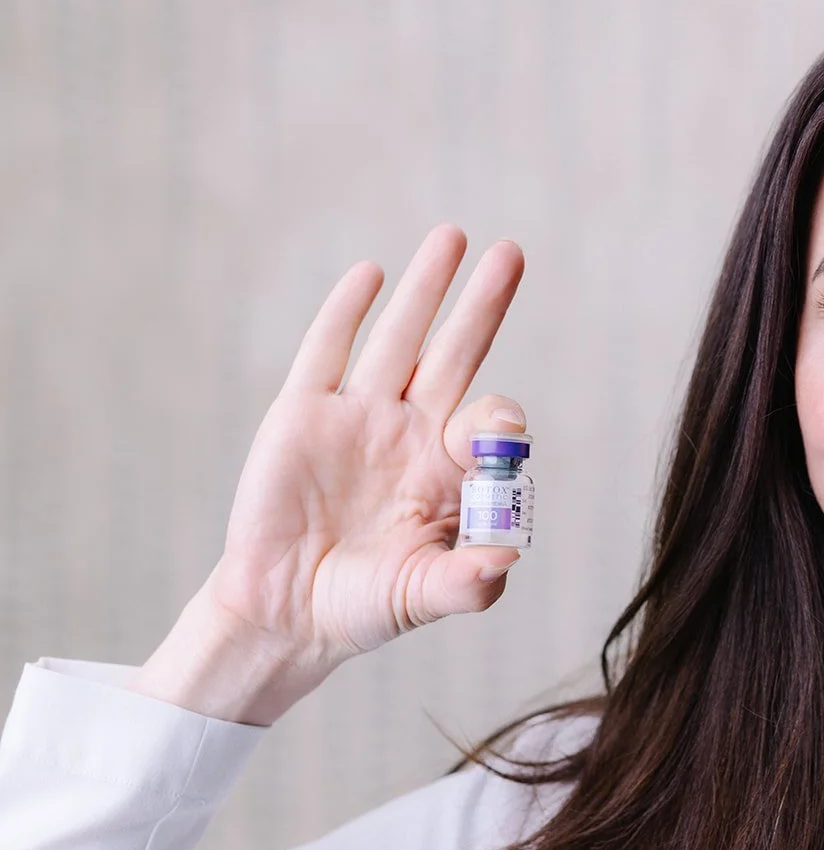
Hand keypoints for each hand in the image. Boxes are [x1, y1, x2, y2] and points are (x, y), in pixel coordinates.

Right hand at [133, 225, 527, 721]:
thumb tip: (507, 562)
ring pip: (400, 337)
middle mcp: (412, 431)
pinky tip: (371, 274)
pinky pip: (328, 352)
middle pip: (456, 352)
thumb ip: (468, 584)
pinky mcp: (303, 413)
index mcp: (451, 469)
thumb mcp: (423, 598)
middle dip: (483, 304)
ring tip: (452, 236)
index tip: (504, 429)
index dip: (501, 416)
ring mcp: (359, 417)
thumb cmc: (365, 606)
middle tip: (511, 253)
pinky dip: (346, 312)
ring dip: (425, 287)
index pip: (489, 419)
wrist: (286, 614)